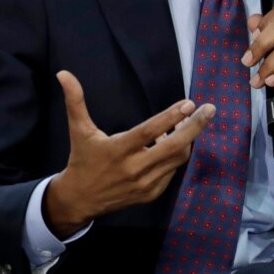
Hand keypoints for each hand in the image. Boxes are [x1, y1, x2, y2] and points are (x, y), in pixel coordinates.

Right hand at [42, 70, 215, 237]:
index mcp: (119, 150)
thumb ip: (75, 101)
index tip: (189, 104)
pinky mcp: (151, 194)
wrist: (80, 199)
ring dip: (186, 138)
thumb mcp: (79, 130)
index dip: (170, 117)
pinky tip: (174, 141)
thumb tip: (63, 73)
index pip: (150, 132)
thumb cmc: (82, 159)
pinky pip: (171, 171)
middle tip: (210, 110)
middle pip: (174, 147)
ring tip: (189, 121)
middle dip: (195, 127)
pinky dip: (176, 155)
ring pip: (176, 158)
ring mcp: (145, 184)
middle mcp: (135, 169)